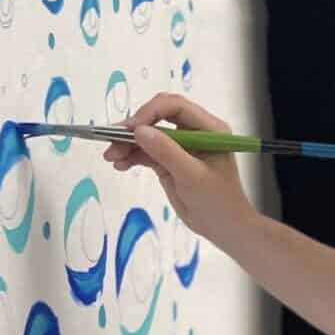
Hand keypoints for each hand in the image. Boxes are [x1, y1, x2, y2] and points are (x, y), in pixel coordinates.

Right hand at [103, 93, 252, 241]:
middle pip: (157, 117)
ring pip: (147, 135)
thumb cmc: (218, 201)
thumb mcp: (192, 176)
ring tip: (111, 157)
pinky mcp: (168, 161)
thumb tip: (139, 130)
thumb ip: (166, 152)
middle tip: (113, 142)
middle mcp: (194, 132)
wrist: (223, 227)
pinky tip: (119, 164)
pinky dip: (131, 156)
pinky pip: (145, 152)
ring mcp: (180, 147)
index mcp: (209, 129)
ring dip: (127, 143)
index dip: (150, 112)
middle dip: (134, 128)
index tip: (132, 129)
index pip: (175, 107)